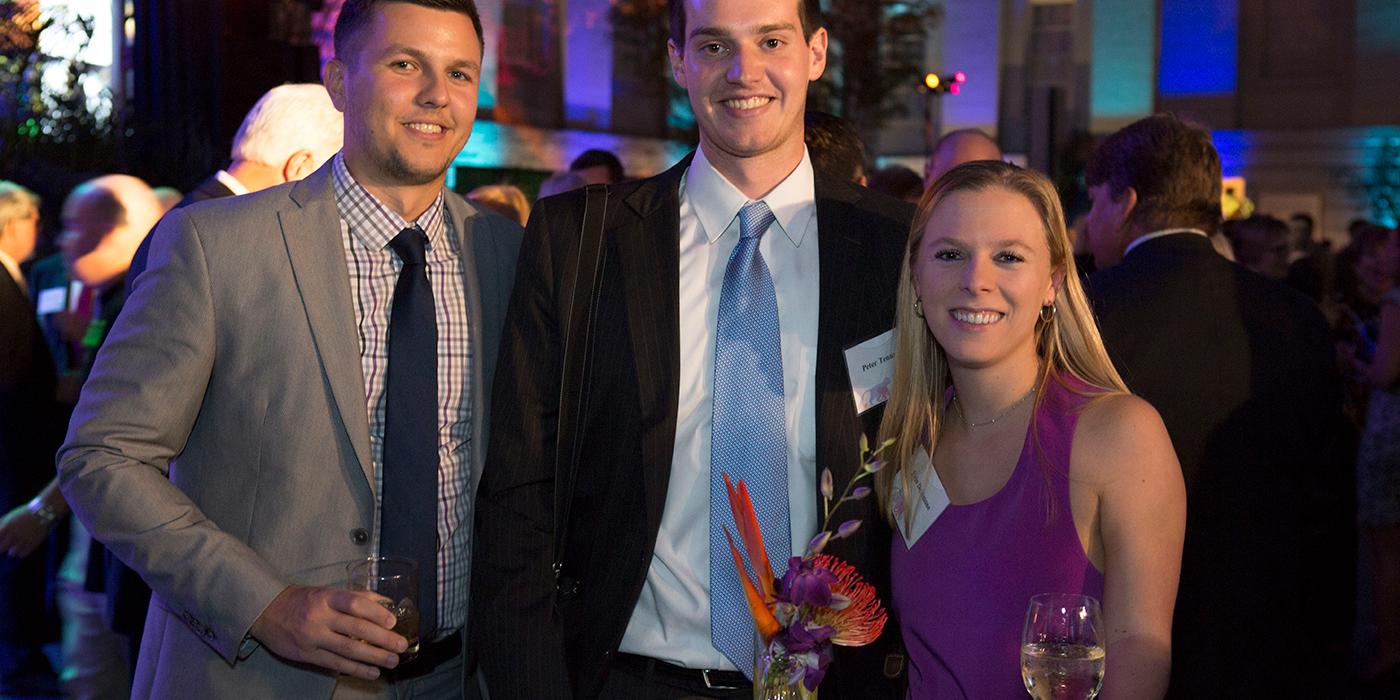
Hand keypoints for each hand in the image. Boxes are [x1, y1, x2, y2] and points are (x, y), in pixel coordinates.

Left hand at [0, 504, 49, 557]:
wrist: (44, 512)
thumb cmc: (25, 513)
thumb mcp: (10, 516)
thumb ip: (1, 524)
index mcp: (7, 526)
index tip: (1, 540)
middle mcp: (14, 534)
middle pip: (2, 548)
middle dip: (3, 547)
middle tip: (6, 545)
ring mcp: (24, 540)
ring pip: (12, 553)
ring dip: (12, 550)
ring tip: (15, 547)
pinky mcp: (33, 544)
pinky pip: (22, 554)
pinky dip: (21, 552)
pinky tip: (22, 547)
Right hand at [249, 584, 407, 679]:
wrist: (266, 612)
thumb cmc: (302, 600)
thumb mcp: (326, 591)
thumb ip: (355, 596)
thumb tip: (385, 604)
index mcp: (326, 597)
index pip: (355, 603)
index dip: (376, 612)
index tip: (393, 621)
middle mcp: (320, 617)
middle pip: (356, 629)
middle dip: (382, 638)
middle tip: (401, 645)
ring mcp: (313, 638)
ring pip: (348, 650)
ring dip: (374, 657)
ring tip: (392, 661)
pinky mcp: (307, 655)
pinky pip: (336, 664)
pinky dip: (356, 670)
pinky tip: (372, 672)